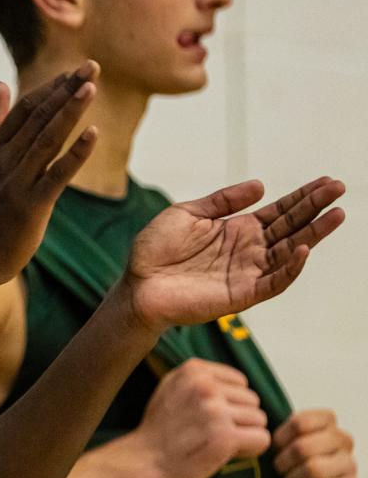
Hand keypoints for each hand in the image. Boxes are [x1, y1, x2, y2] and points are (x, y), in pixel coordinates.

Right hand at [0, 64, 98, 285]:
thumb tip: (1, 86)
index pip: (24, 109)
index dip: (49, 88)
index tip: (73, 71)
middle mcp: (4, 160)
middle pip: (38, 117)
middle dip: (66, 90)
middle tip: (91, 66)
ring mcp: (16, 182)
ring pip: (47, 139)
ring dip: (70, 112)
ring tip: (91, 87)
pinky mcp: (30, 205)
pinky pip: (56, 175)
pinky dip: (75, 154)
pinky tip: (93, 135)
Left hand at [126, 177, 344, 329]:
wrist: (137, 283)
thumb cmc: (156, 249)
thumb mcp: (188, 213)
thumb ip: (223, 200)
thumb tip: (261, 185)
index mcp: (237, 229)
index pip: (279, 211)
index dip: (302, 197)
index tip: (327, 182)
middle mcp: (248, 250)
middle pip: (291, 227)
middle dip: (315, 209)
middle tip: (339, 189)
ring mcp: (247, 272)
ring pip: (290, 253)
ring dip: (313, 235)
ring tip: (336, 214)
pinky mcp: (241, 294)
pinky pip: (273, 282)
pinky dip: (291, 268)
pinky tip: (304, 249)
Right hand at [135, 359, 270, 477]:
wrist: (146, 461)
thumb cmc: (160, 429)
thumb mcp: (172, 387)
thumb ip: (201, 379)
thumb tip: (239, 383)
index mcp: (194, 370)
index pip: (240, 382)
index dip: (230, 402)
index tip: (210, 415)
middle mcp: (205, 386)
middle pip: (252, 401)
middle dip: (239, 418)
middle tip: (213, 432)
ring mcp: (215, 410)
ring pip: (259, 420)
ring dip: (245, 434)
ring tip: (218, 442)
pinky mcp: (225, 437)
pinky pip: (262, 439)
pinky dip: (251, 449)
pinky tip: (229, 453)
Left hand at [273, 409, 356, 477]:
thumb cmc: (282, 467)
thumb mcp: (276, 442)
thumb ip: (273, 429)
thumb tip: (260, 429)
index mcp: (325, 421)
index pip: (300, 422)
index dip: (280, 438)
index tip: (275, 448)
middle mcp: (342, 439)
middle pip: (303, 447)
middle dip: (283, 463)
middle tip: (279, 470)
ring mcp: (349, 464)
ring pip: (313, 469)